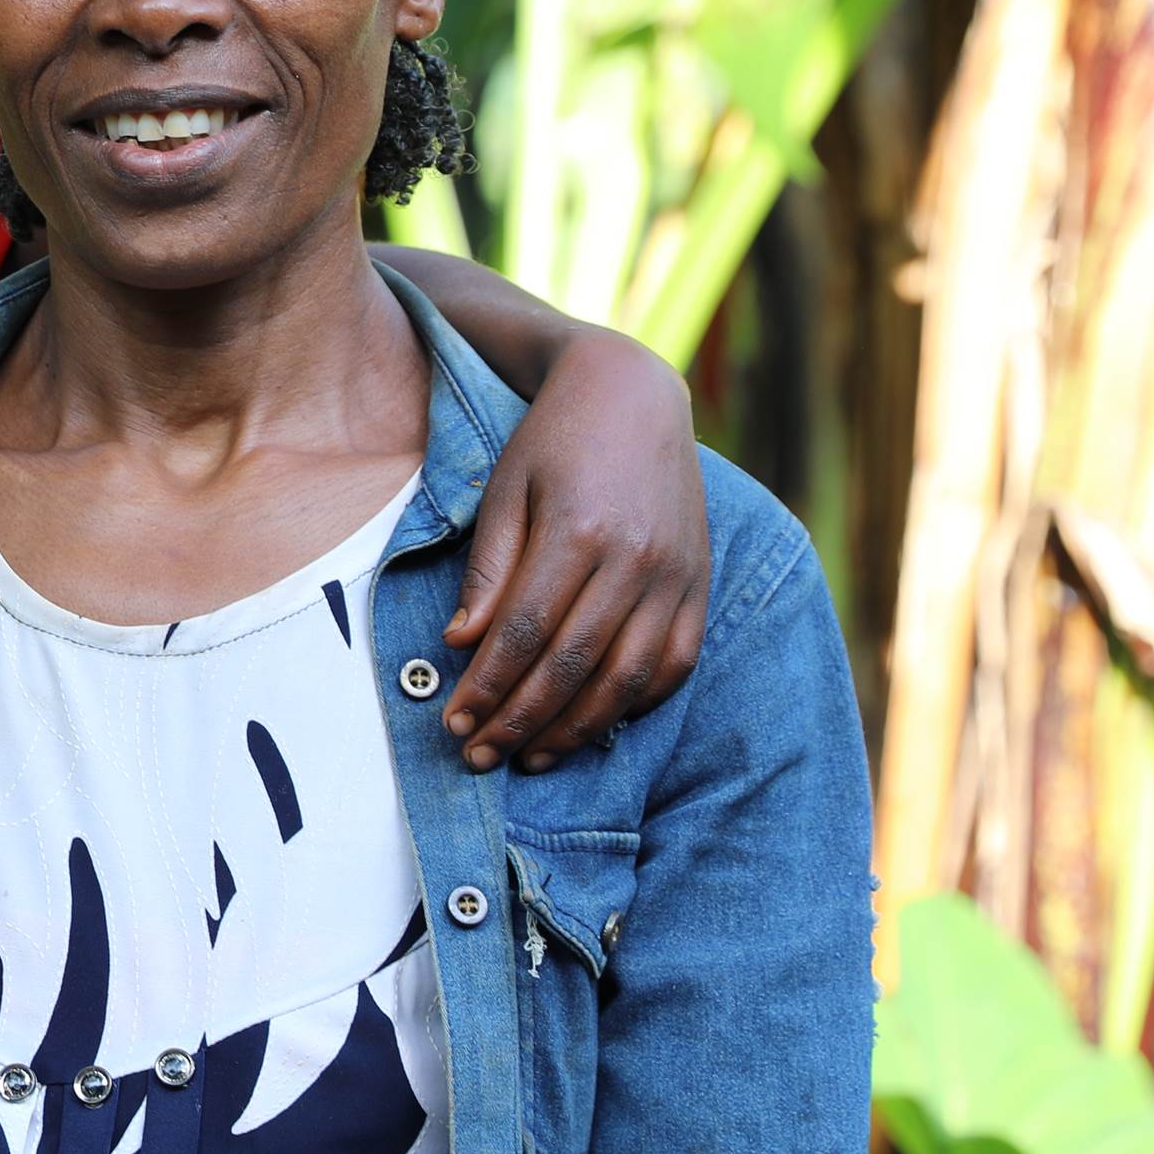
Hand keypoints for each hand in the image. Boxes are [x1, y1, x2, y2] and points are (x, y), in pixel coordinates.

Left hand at [443, 330, 710, 772]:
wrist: (633, 396)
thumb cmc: (553, 442)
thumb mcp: (505, 490)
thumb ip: (488, 567)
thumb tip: (460, 643)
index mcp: (579, 531)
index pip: (524, 633)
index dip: (487, 687)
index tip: (454, 723)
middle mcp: (636, 559)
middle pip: (572, 665)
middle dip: (520, 721)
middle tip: (479, 757)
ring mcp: (676, 575)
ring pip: (627, 677)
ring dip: (576, 729)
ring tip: (531, 758)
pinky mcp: (699, 585)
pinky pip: (675, 664)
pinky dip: (635, 703)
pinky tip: (594, 725)